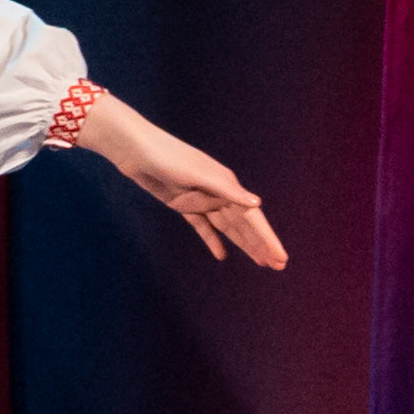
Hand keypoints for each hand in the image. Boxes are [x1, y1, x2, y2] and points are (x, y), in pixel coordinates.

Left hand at [74, 99, 286, 268]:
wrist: (133, 148)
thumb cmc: (166, 156)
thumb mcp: (196, 174)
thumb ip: (226, 190)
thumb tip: (256, 203)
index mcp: (226, 184)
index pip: (253, 217)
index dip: (267, 238)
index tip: (281, 257)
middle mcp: (218, 192)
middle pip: (244, 224)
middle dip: (261, 244)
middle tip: (278, 265)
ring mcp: (200, 198)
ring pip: (227, 227)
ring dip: (244, 244)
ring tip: (260, 262)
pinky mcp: (182, 203)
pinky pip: (203, 226)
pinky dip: (212, 240)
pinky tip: (221, 255)